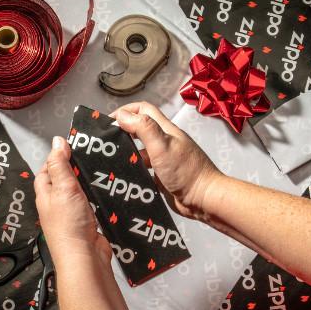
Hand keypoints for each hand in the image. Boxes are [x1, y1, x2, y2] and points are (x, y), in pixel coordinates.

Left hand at [34, 136, 111, 264]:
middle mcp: (57, 204)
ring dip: (89, 183)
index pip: (46, 170)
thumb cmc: (69, 226)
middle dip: (75, 169)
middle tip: (89, 156)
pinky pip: (93, 204)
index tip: (71, 146)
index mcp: (46, 194)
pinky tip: (108, 191)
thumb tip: (57, 142)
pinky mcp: (88, 222)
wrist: (84, 257)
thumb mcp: (63, 188)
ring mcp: (73, 214)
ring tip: (101, 169)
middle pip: (64, 180)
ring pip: (80, 192)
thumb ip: (60, 165)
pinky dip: (99, 197)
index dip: (56, 157)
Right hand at [112, 102, 221, 220]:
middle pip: (140, 129)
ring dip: (127, 152)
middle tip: (107, 140)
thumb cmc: (186, 172)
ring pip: (140, 151)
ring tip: (111, 160)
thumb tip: (123, 115)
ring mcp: (164, 160)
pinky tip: (125, 176)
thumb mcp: (162, 145)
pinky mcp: (162, 177)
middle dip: (123, 131)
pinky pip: (144, 170)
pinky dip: (133, 170)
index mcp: (165, 130)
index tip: (109, 121)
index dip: (126, 111)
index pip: (144, 110)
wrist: (203, 199)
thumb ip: (143, 128)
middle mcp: (164, 143)